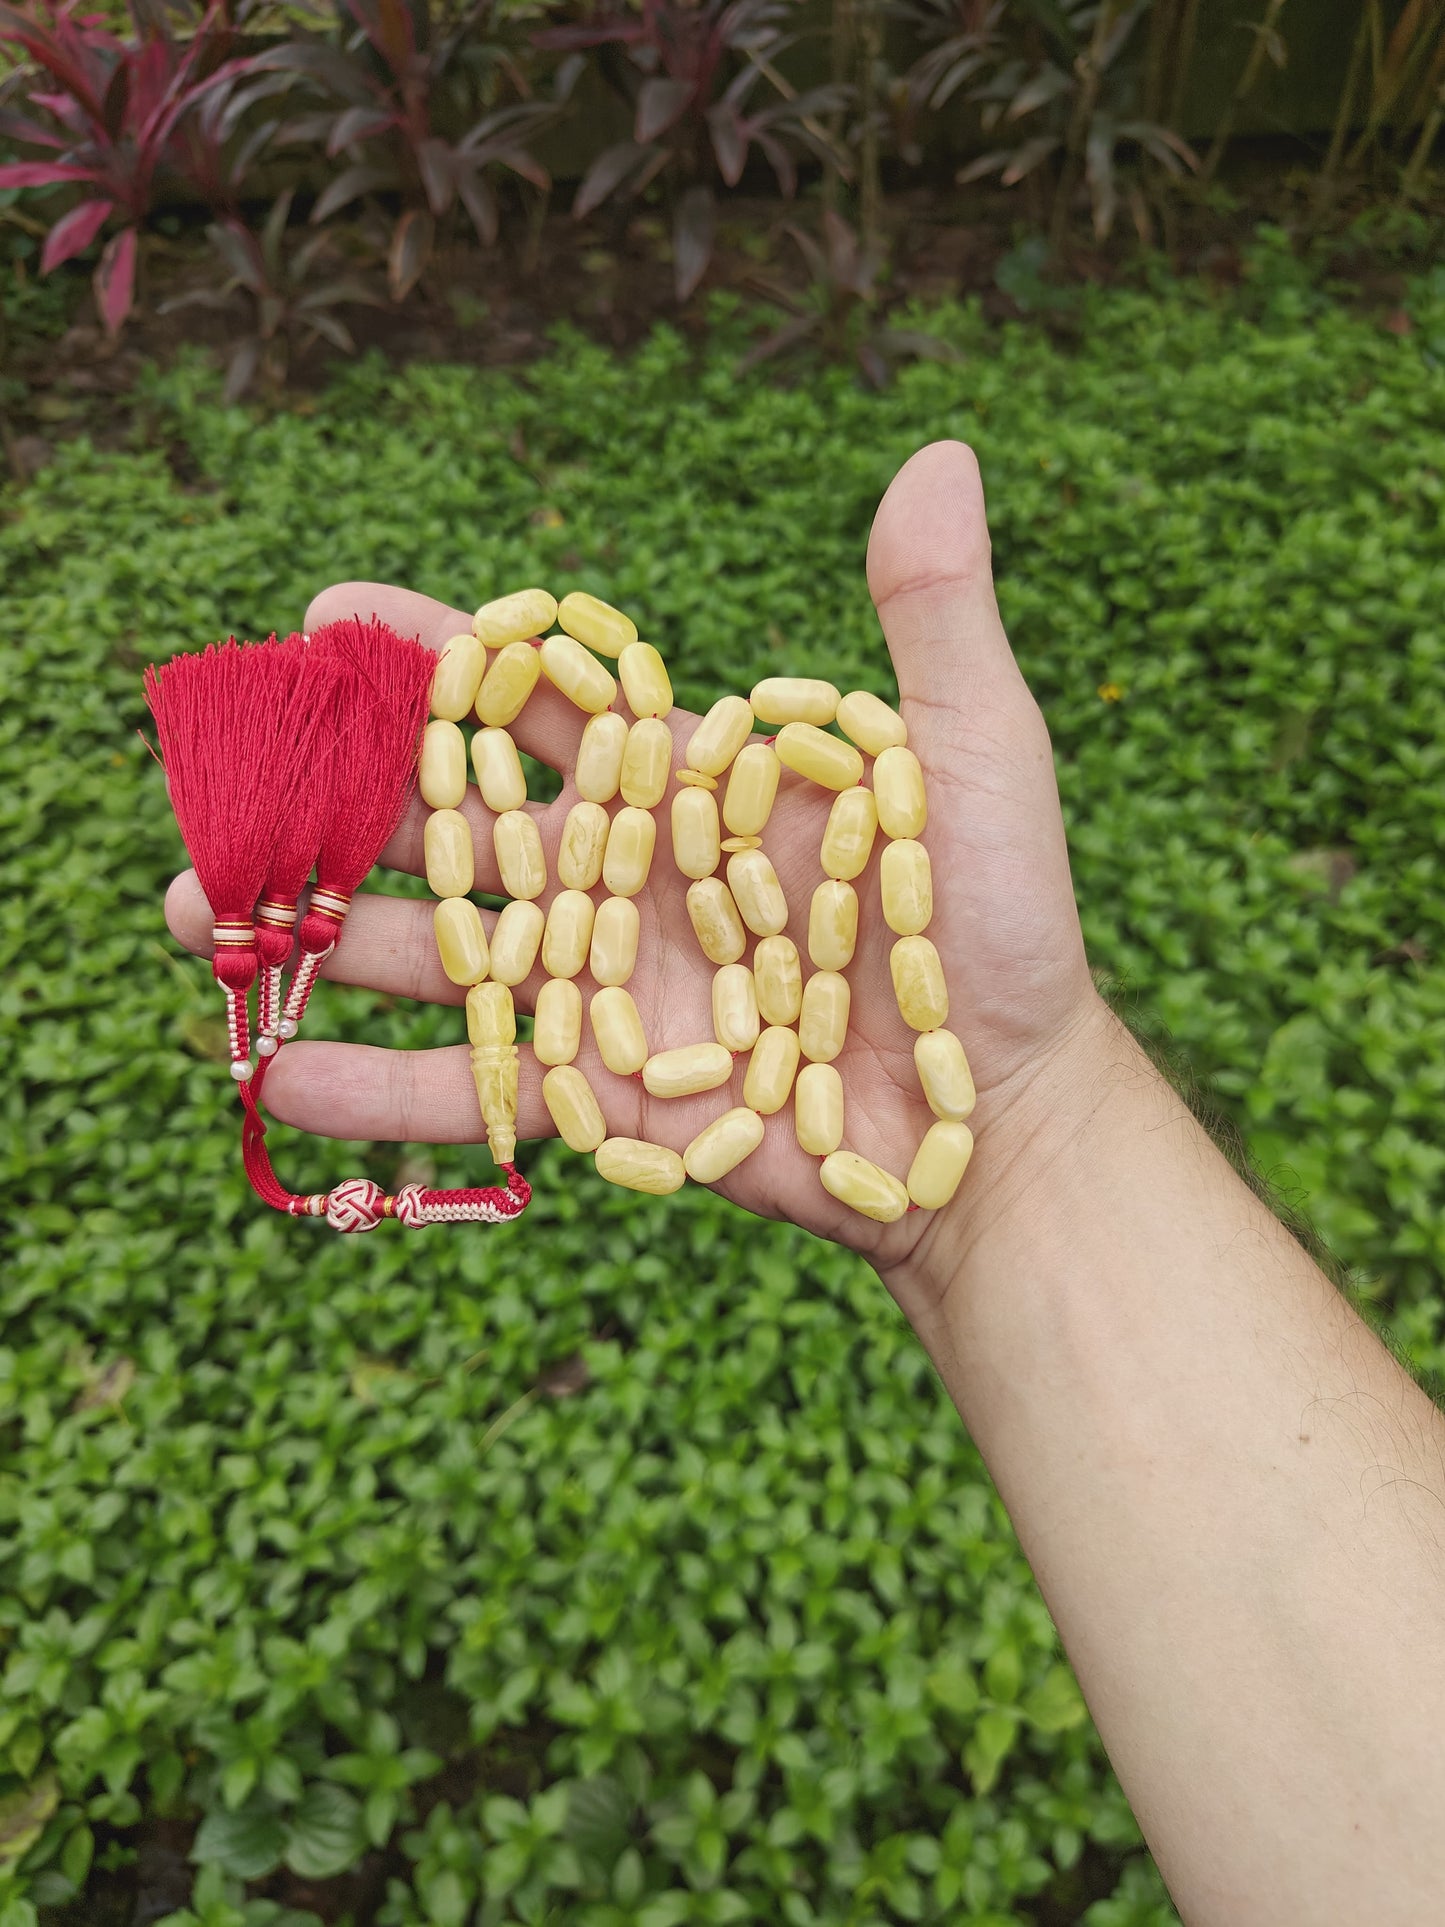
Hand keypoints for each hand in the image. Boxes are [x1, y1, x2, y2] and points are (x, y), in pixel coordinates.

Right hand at [165, 441, 1101, 1275]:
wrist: (1000, 1115)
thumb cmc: (1002, 928)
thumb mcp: (972, 759)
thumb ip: (933, 622)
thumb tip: (938, 451)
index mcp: (688, 787)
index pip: (543, 707)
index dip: (439, 661)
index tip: (329, 615)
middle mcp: (627, 880)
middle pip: (458, 829)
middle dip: (336, 806)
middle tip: (221, 793)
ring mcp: (604, 991)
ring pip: (444, 954)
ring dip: (320, 938)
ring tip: (193, 923)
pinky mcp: (605, 1098)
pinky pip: (481, 1089)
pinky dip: (385, 1088)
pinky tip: (280, 1078)